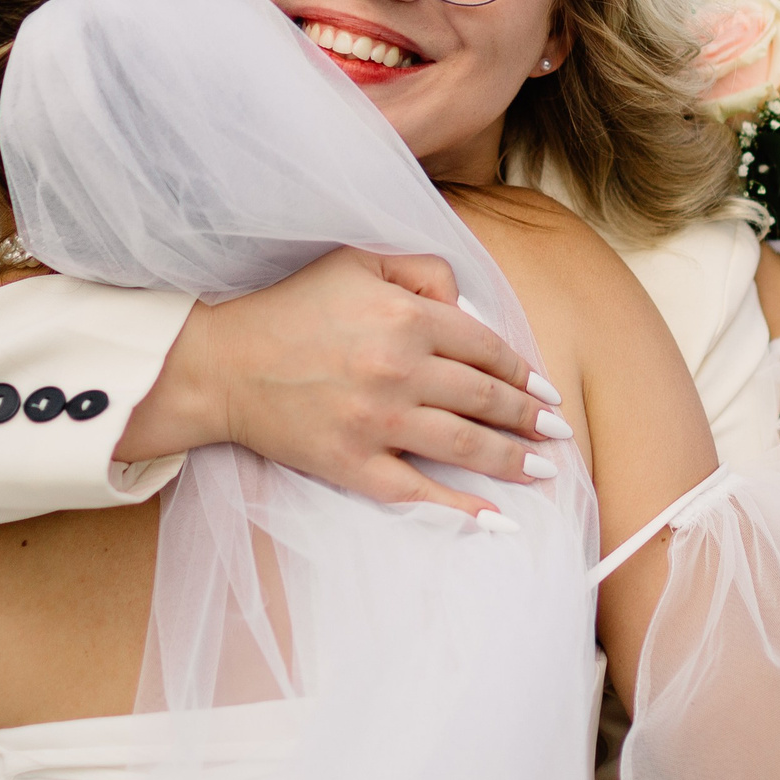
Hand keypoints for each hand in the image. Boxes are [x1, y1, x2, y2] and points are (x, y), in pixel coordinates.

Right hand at [114, 246, 563, 517]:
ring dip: (512, 459)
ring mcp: (378, 422)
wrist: (222, 365)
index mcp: (405, 317)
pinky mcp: (353, 463)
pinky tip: (496, 518)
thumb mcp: (355, 262)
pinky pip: (419, 491)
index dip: (521, 371)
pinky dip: (462, 507)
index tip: (544, 390)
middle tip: (557, 433)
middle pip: (485, 398)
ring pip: (465, 444)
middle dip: (529, 419)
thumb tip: (465, 304)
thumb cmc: (290, 308)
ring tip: (543, 469)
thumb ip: (419, 270)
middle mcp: (399, 370)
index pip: (485, 347)